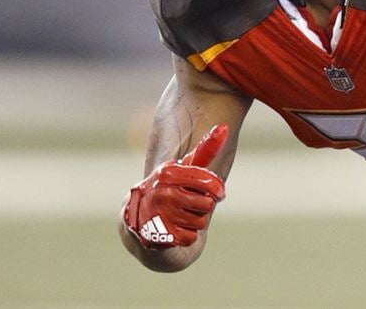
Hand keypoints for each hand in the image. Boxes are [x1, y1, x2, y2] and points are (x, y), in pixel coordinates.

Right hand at [122, 125, 228, 248]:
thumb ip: (204, 150)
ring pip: (200, 222)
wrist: (140, 222)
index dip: (217, 190)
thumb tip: (224, 127)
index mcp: (169, 172)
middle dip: (203, 207)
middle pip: (207, 204)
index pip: (209, 182)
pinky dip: (186, 237)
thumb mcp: (185, 169)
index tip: (218, 193)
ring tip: (179, 217)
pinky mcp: (156, 235)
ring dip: (194, 222)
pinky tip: (174, 230)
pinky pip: (190, 237)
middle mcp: (160, 190)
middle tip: (190, 206)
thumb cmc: (171, 190)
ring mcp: (157, 213)